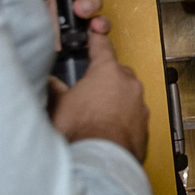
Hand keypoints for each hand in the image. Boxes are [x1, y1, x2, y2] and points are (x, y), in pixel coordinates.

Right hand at [47, 31, 148, 161]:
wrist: (102, 159)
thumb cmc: (82, 130)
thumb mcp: (59, 105)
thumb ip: (54, 89)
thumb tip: (49, 82)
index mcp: (107, 70)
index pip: (102, 46)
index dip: (96, 40)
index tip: (94, 35)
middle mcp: (128, 83)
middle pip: (117, 71)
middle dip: (105, 77)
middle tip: (89, 88)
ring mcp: (140, 103)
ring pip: (127, 93)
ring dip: (116, 98)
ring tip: (98, 112)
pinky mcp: (145, 123)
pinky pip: (133, 113)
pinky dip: (124, 116)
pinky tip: (109, 126)